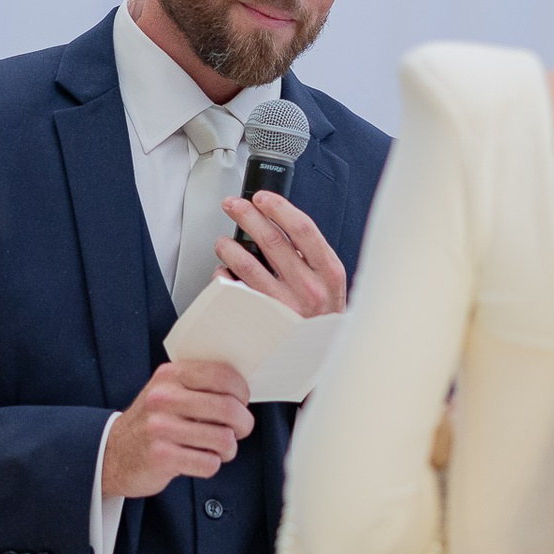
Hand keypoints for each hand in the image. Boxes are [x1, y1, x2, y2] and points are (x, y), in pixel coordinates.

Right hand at [101, 361, 254, 497]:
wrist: (112, 453)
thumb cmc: (152, 423)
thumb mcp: (168, 391)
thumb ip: (199, 385)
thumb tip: (242, 392)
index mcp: (170, 375)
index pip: (222, 375)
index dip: (242, 392)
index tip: (242, 403)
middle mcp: (163, 398)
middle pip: (228, 408)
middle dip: (243, 424)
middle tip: (239, 430)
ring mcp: (160, 428)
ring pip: (224, 439)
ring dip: (228, 449)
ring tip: (216, 449)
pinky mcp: (161, 457)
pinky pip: (209, 463)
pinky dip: (210, 465)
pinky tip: (197, 460)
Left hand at [216, 191, 346, 316]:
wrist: (323, 356)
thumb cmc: (323, 315)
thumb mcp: (331, 282)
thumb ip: (312, 254)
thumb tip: (280, 221)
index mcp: (328, 272)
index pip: (302, 229)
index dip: (278, 208)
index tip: (262, 198)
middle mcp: (308, 288)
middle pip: (270, 240)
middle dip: (246, 215)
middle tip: (233, 205)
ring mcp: (284, 306)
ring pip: (247, 264)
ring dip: (228, 245)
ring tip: (223, 241)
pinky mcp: (262, 321)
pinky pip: (234, 291)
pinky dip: (224, 276)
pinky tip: (223, 271)